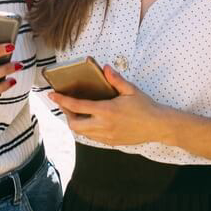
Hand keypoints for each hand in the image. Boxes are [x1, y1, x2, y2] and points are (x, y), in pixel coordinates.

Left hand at [49, 66, 170, 145]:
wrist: (158, 126)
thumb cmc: (145, 106)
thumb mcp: (131, 90)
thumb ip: (116, 79)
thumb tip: (105, 68)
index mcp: (107, 110)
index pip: (78, 106)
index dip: (63, 100)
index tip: (53, 95)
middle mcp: (104, 125)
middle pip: (75, 124)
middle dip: (67, 114)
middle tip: (65, 104)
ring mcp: (106, 136)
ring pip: (82, 133)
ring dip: (76, 122)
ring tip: (76, 112)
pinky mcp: (110, 142)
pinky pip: (92, 137)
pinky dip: (86, 129)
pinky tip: (89, 121)